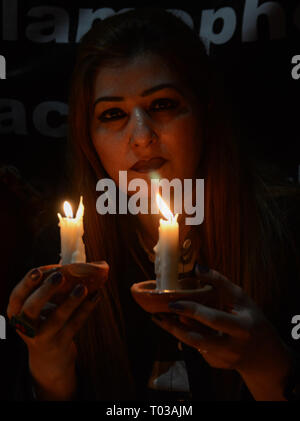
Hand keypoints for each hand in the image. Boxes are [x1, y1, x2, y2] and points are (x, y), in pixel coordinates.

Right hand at [7, 262, 107, 399]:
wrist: (49, 359)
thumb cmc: (44, 322)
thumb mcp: (38, 309)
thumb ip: (48, 288)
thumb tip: (72, 265)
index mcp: (17, 313)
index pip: (17, 296)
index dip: (27, 283)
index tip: (38, 271)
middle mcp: (26, 327)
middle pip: (32, 308)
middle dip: (46, 291)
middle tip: (60, 276)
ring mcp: (43, 337)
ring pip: (56, 319)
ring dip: (70, 302)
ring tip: (82, 288)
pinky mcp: (61, 344)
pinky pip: (75, 325)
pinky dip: (86, 309)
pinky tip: (95, 296)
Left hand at [152, 266, 292, 399]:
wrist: (263, 353)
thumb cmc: (251, 318)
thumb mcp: (241, 298)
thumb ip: (220, 282)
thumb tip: (196, 267)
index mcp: (242, 327)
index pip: (213, 319)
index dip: (192, 310)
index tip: (173, 303)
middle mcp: (233, 347)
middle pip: (198, 338)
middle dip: (175, 326)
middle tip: (158, 313)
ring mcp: (223, 359)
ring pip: (193, 344)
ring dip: (175, 331)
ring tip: (160, 318)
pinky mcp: (216, 364)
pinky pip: (197, 348)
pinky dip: (186, 335)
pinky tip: (177, 326)